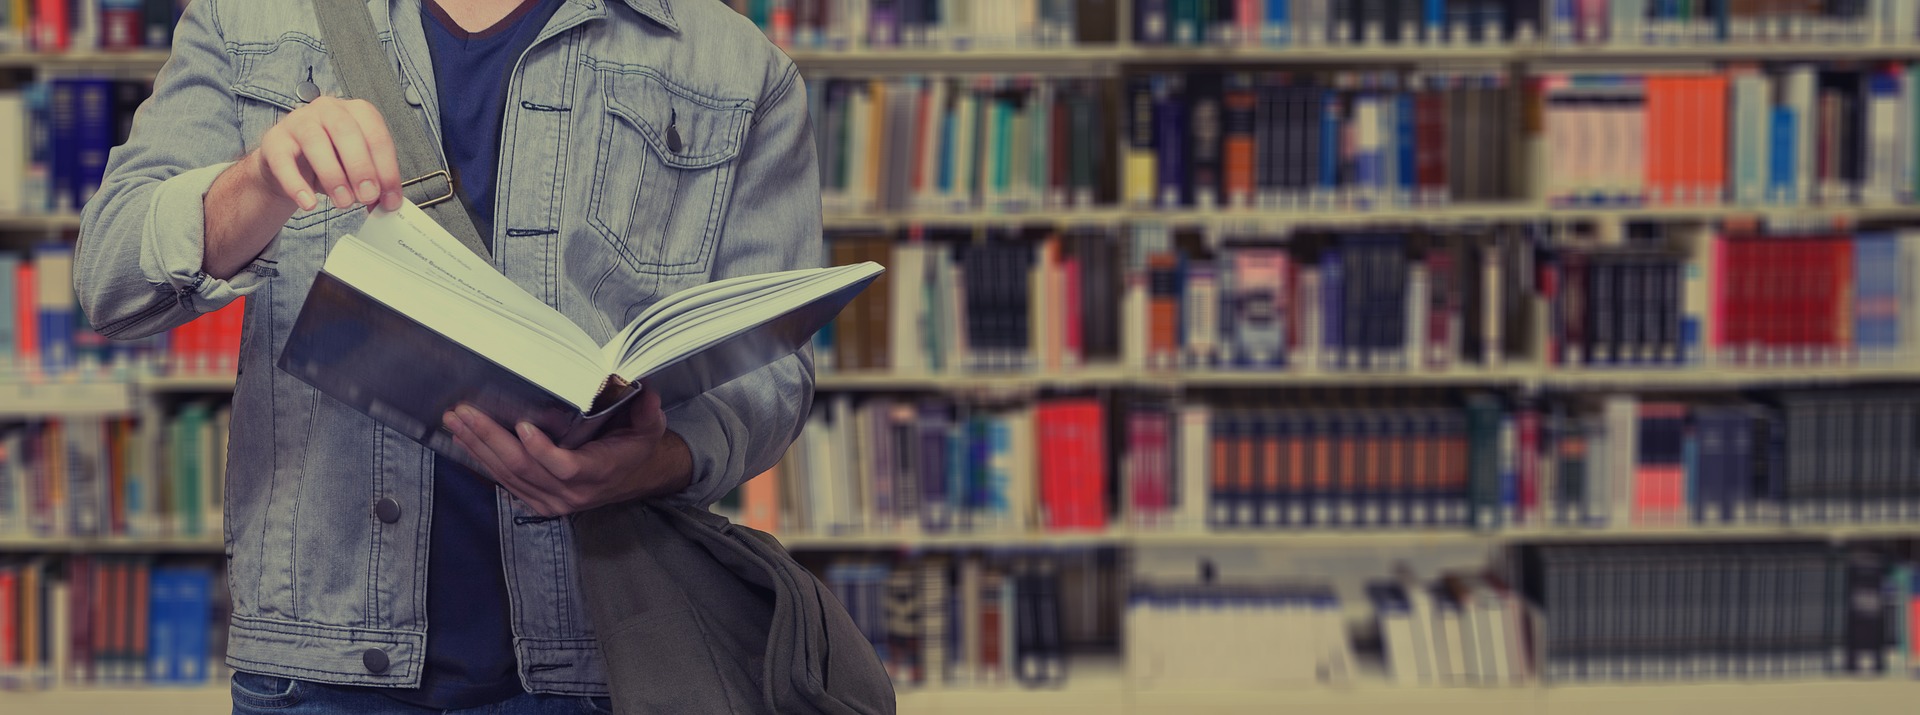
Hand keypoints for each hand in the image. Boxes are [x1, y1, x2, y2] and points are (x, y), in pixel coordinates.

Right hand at [250, 95, 403, 213]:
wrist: (290, 164)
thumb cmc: (331, 160)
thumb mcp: (357, 169)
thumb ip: (374, 183)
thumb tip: (388, 204)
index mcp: (357, 112)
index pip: (377, 135)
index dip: (387, 170)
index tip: (390, 199)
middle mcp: (328, 110)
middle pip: (346, 131)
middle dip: (361, 167)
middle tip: (368, 196)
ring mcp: (298, 121)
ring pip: (315, 141)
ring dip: (333, 175)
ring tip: (343, 202)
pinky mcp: (274, 140)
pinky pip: (283, 160)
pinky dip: (296, 185)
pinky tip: (309, 203)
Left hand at [441, 389, 693, 516]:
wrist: (634, 478)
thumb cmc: (636, 448)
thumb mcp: (650, 428)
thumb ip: (647, 411)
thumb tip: (645, 389)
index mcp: (598, 473)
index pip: (565, 467)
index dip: (542, 450)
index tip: (522, 426)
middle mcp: (571, 493)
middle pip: (523, 468)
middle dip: (490, 439)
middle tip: (466, 413)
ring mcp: (551, 501)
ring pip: (508, 475)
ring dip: (478, 447)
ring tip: (456, 421)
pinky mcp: (537, 501)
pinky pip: (505, 481)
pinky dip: (483, 459)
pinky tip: (465, 440)